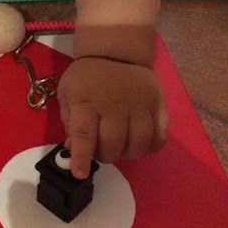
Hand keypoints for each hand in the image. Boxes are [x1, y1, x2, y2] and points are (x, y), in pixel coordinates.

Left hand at [57, 57, 167, 178]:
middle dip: (105, 155)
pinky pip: (160, 136)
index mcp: (86, 101)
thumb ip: (69, 121)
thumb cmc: (87, 78)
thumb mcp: (67, 94)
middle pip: (113, 143)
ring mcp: (140, 104)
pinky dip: (150, 147)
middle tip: (102, 150)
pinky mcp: (158, 104)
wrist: (115, 53)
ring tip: (120, 147)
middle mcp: (114, 104)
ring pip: (139, 143)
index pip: (84, 134)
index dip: (82, 157)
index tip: (80, 174)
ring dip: (128, 153)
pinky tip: (140, 143)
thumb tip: (74, 149)